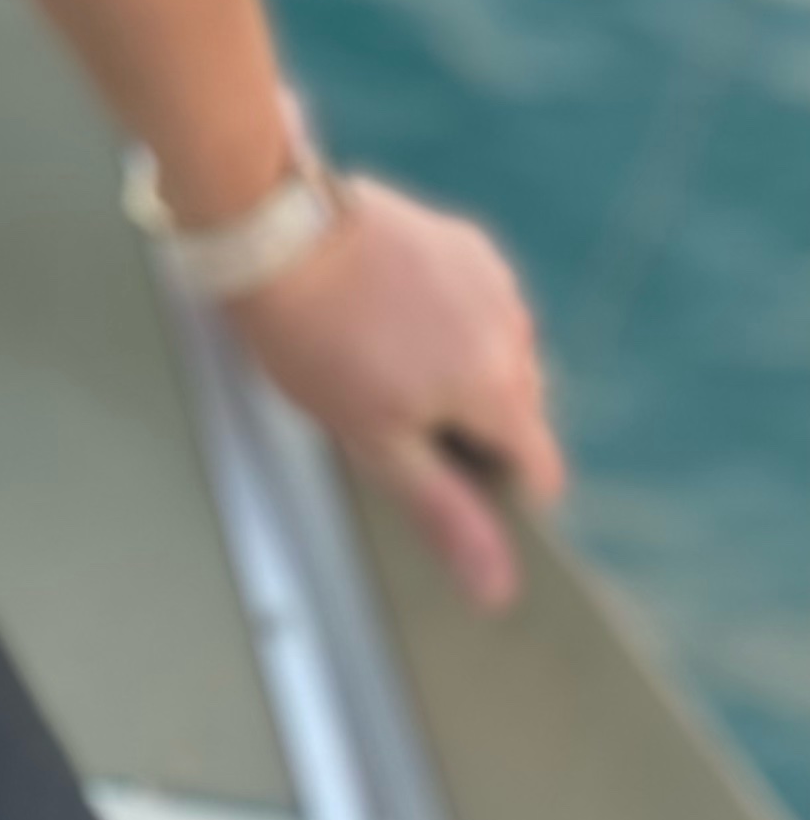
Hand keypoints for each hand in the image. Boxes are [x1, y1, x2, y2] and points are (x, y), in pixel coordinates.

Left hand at [227, 171, 563, 610]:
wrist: (277, 229)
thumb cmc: (317, 340)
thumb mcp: (374, 442)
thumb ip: (444, 513)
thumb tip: (498, 590)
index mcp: (500, 390)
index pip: (541, 470)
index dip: (498, 487)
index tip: (441, 472)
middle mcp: (513, 331)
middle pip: (520, 408)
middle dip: (474, 421)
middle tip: (397, 407)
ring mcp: (491, 277)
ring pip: (499, 351)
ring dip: (463, 363)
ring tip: (387, 351)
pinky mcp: (462, 240)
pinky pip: (479, 298)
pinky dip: (451, 312)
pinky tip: (391, 306)